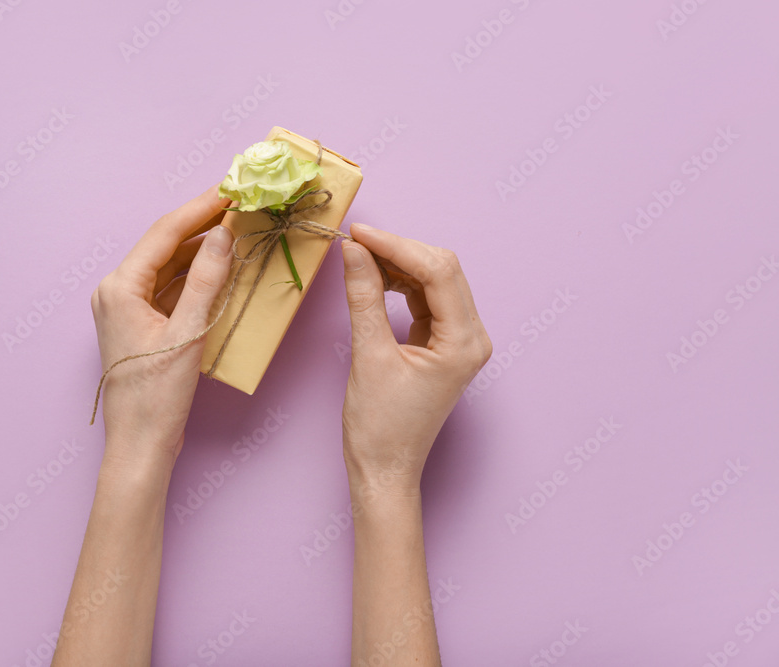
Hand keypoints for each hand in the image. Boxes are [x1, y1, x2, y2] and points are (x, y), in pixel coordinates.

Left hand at [91, 186, 233, 472]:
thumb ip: (206, 281)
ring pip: (168, 267)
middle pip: (164, 246)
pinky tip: (221, 271)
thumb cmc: (157, 396)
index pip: (164, 234)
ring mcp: (126, 308)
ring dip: (201, 252)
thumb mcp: (188, 334)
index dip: (199, 208)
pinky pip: (169, 289)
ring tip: (236, 233)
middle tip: (239, 206)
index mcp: (119, 288)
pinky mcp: (139, 324)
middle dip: (202, 226)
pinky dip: (195, 279)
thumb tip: (223, 235)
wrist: (141, 444)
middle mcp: (116, 291)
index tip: (230, 190)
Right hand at [340, 223, 491, 494]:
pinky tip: (374, 278)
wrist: (384, 471)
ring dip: (399, 265)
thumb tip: (353, 252)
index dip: (396, 245)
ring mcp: (460, 341)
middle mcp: (472, 338)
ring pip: (434, 281)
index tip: (358, 233)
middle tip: (355, 242)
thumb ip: (364, 298)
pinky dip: (401, 284)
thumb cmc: (380, 428)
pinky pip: (426, 300)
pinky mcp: (443, 345)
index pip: (438, 271)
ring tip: (359, 258)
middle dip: (399, 250)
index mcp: (464, 343)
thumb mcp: (368, 357)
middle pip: (442, 270)